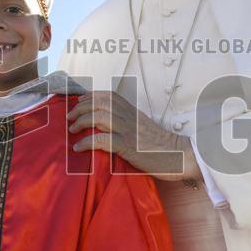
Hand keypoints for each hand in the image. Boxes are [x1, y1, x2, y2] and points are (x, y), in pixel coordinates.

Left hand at [66, 91, 198, 180]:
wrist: (180, 156)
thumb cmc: (161, 146)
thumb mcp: (143, 127)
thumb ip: (128, 122)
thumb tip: (110, 126)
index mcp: (133, 111)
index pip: (107, 95)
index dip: (89, 96)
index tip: (78, 102)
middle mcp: (129, 116)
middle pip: (99, 102)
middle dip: (80, 107)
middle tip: (70, 117)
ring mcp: (128, 130)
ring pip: (98, 116)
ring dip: (81, 120)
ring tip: (72, 129)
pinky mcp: (128, 146)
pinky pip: (102, 140)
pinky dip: (87, 142)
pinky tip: (79, 147)